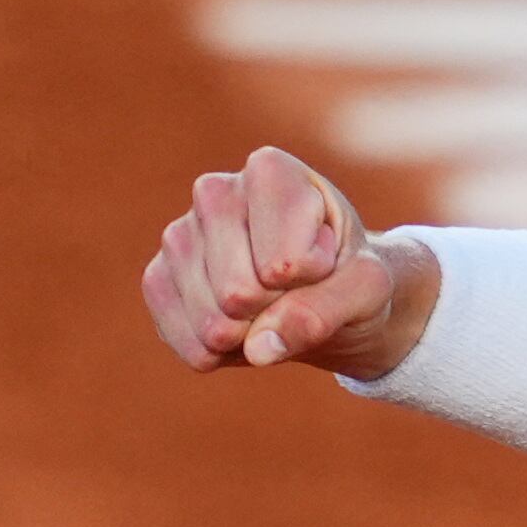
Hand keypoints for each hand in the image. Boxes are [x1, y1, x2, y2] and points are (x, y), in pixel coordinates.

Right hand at [140, 147, 422, 377]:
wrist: (324, 294)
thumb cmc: (349, 275)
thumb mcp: (368, 289)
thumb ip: (327, 310)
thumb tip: (258, 347)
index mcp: (270, 171)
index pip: (283, 261)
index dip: (312, 277)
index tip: (323, 258)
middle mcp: (214, 192)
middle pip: (239, 293)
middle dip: (276, 311)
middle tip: (294, 288)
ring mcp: (178, 235)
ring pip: (211, 322)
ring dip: (250, 336)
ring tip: (269, 304)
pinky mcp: (158, 279)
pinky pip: (185, 342)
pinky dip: (222, 354)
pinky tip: (241, 327)